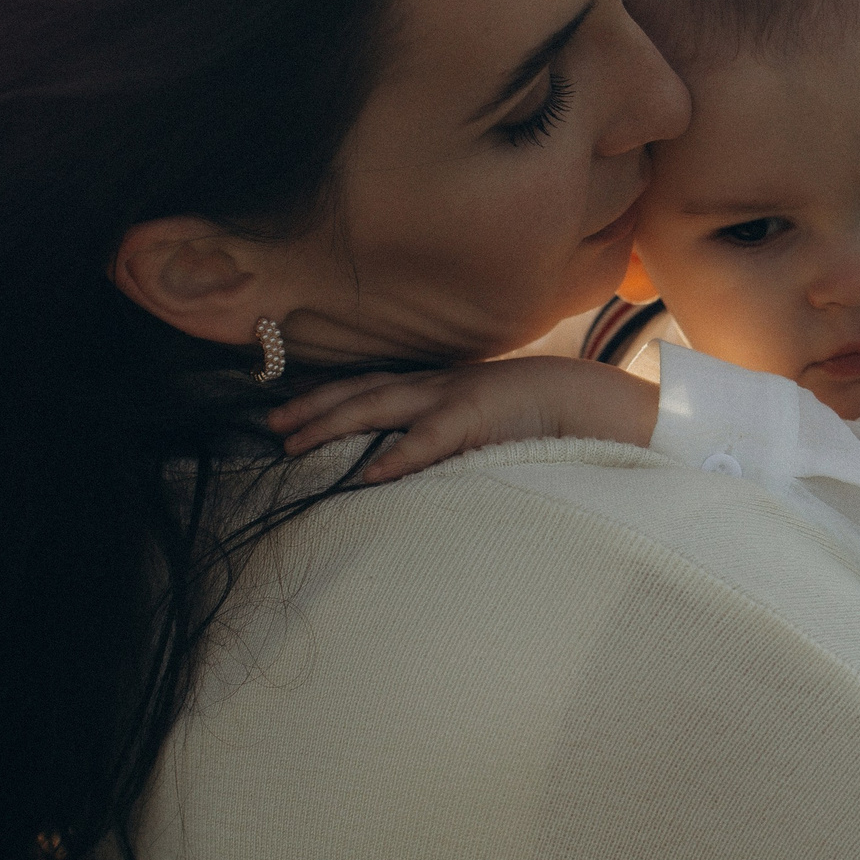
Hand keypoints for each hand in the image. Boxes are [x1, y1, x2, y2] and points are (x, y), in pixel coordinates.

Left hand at [267, 356, 658, 482]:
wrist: (591, 399)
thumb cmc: (540, 415)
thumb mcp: (483, 421)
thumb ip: (447, 437)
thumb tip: (408, 464)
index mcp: (436, 386)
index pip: (369, 386)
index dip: (325, 397)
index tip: (286, 412)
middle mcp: (435, 385)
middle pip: (359, 391)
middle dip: (310, 407)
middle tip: (269, 425)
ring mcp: (452, 397)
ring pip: (377, 407)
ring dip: (331, 423)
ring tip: (293, 444)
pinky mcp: (476, 418)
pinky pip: (427, 439)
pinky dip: (394, 456)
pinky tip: (365, 475)